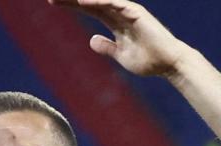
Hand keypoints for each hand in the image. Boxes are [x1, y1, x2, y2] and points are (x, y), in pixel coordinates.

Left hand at [49, 0, 188, 77]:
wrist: (168, 64)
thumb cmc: (148, 60)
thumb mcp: (121, 55)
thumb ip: (107, 47)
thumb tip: (91, 40)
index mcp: (114, 22)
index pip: (89, 9)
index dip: (71, 4)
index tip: (52, 2)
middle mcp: (119, 13)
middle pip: (91, 1)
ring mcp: (128, 11)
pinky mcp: (135, 13)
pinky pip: (114, 4)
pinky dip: (98, 1)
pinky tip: (83, 0)